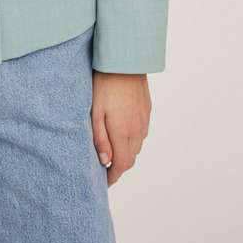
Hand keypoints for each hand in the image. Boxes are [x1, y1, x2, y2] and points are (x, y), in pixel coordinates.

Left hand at [91, 72, 150, 186]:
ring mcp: (144, 120)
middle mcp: (137, 129)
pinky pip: (142, 132)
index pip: (122, 165)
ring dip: (126, 152)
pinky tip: (122, 132)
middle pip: (131, 159)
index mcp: (123, 132)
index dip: (113, 177)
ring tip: (112, 150)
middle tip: (105, 167)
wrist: (124, 61)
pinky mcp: (147, 110)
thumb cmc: (105, 84)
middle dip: (119, 166)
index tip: (104, 182)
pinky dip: (132, 139)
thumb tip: (105, 161)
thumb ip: (100, 139)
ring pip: (137, 146)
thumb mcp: (95, 112)